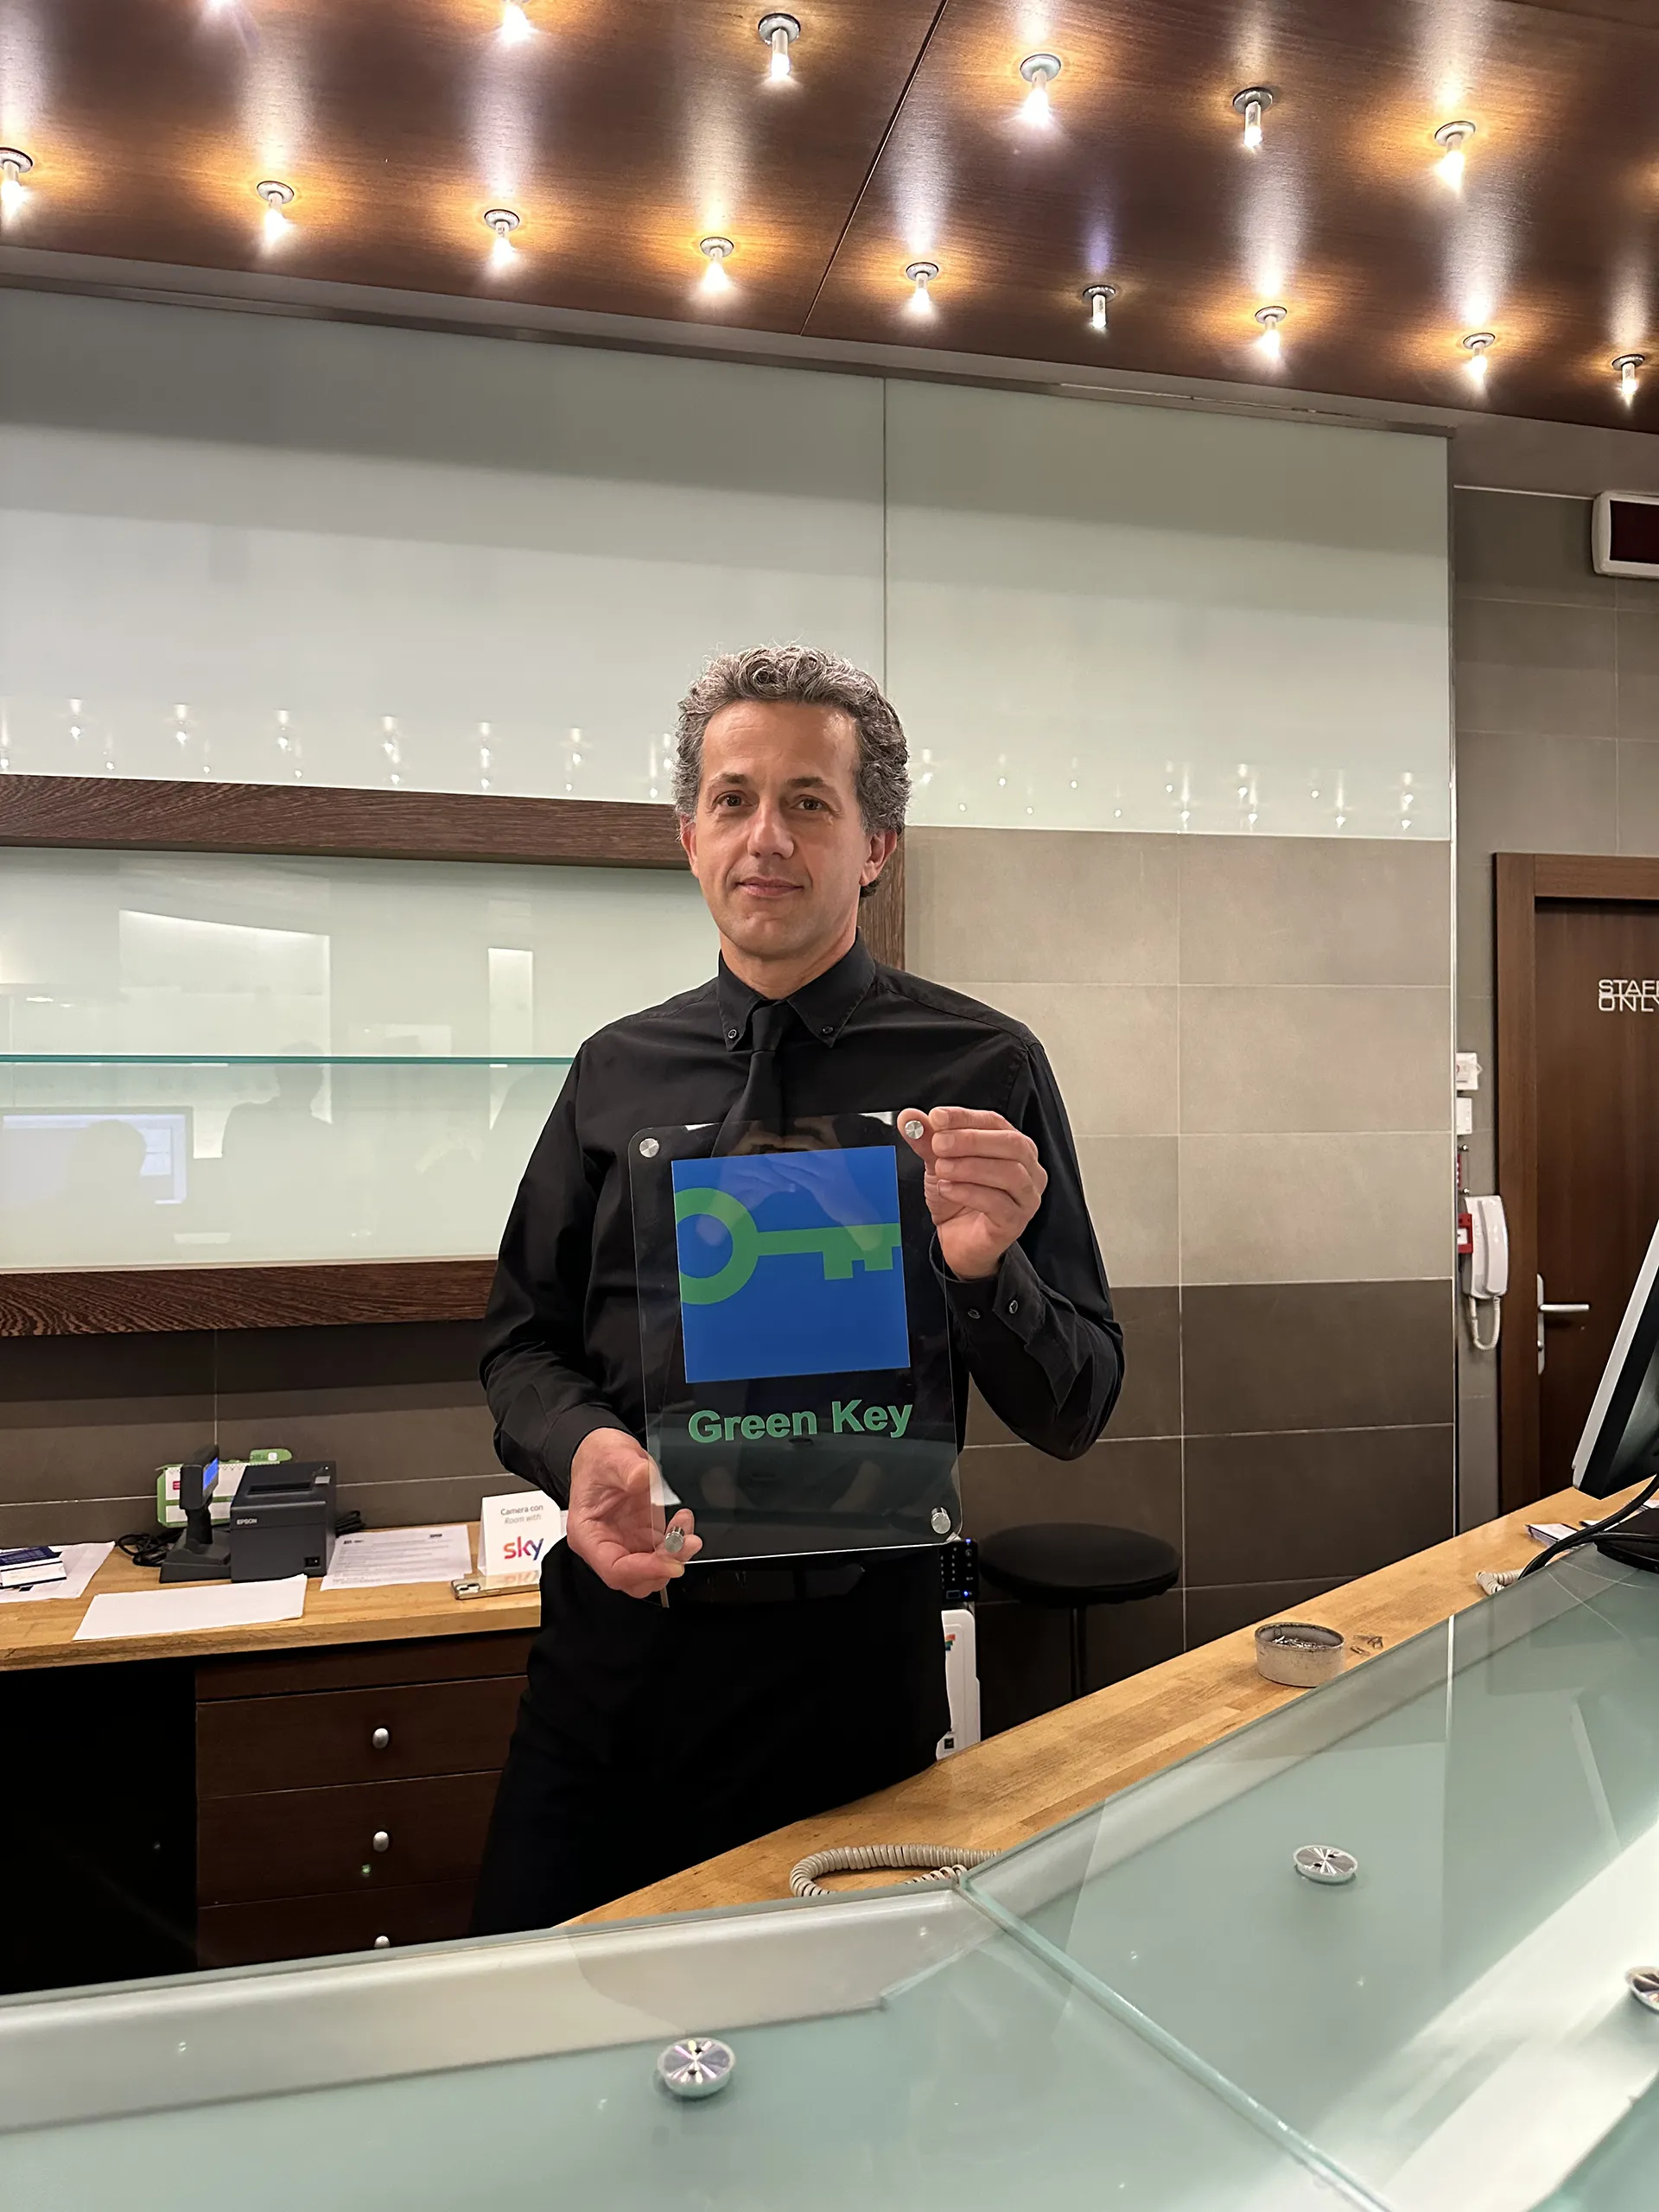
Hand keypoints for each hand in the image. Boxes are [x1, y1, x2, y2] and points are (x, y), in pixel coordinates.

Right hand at [566, 1428, 700, 1599]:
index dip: (644, 1570)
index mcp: (588, 1535)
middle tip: (685, 1543)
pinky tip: (683, 1521)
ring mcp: (626, 1542)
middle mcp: (606, 1545)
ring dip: (675, 1555)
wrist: (603, 1452)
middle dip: (664, 1566)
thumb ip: (627, 1468)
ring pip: (652, 1570)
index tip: (670, 1561)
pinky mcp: (643, 1536)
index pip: (614, 1569)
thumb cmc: (597, 1459)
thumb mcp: (610, 1456)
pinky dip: (678, 1542)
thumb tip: (641, 1477)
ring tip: (686, 1527)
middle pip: (635, 1578)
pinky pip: (663, 1552)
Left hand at [899, 1105, 1046, 1283]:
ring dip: (970, 1166)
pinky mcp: (1016, 1222)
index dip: (965, 1117)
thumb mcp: (939, 1163)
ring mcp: (1026, 1197)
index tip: (937, 1117)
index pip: (995, 1122)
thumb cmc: (959, 1199)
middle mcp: (1028, 1169)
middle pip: (1011, 1144)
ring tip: (941, 1168)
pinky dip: (969, 1192)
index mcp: (1014, 1146)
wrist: (958, 1241)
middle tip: (939, 1143)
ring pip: (1009, 1173)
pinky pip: (998, 1203)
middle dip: (971, 1140)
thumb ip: (928, 1140)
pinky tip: (947, 1189)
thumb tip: (909, 1118)